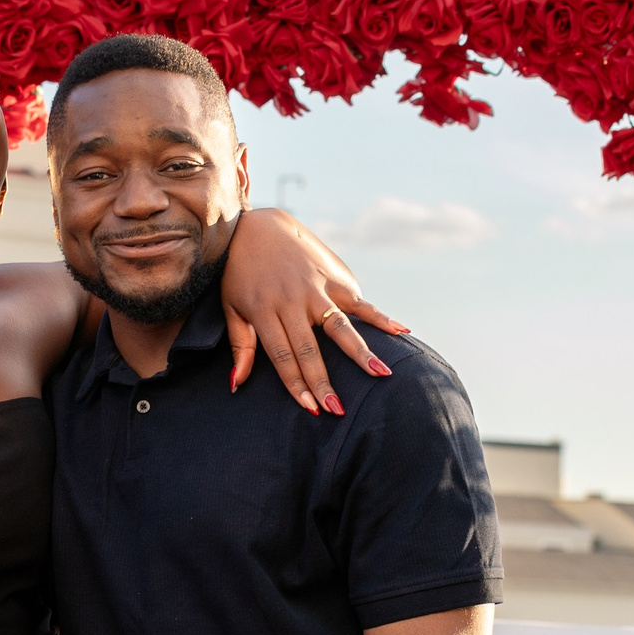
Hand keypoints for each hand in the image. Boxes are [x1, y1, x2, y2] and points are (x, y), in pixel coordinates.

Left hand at [220, 208, 406, 413]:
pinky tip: (402, 331)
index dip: (297, 385)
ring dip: (360, 352)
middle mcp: (292, 301)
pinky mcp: (333, 276)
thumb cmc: (240, 273)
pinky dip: (381, 316)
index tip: (311, 409)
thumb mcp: (231, 307)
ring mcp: (315, 288)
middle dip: (324, 381)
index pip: (283, 357)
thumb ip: (241, 345)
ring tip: (380, 374)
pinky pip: (360, 301)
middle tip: (337, 408)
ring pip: (340, 326)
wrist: (257, 226)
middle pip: (311, 349)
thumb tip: (236, 384)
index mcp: (264, 311)